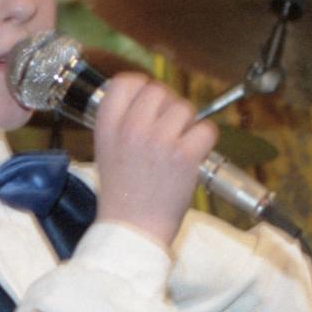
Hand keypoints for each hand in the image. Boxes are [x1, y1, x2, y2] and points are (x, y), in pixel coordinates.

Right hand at [91, 74, 218, 247]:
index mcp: (107, 124)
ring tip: (179, 147)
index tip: (150, 102)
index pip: (127, 81)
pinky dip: (205, 140)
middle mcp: (131, 127)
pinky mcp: (184, 155)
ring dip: (187, 125)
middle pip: (159, 90)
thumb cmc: (123, 195)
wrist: (132, 230)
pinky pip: (206, 129)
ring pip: (185, 108)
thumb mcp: (106, 150)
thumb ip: (122, 121)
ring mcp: (159, 140)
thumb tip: (150, 96)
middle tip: (169, 130)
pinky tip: (194, 155)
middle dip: (168, 106)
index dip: (142, 86)